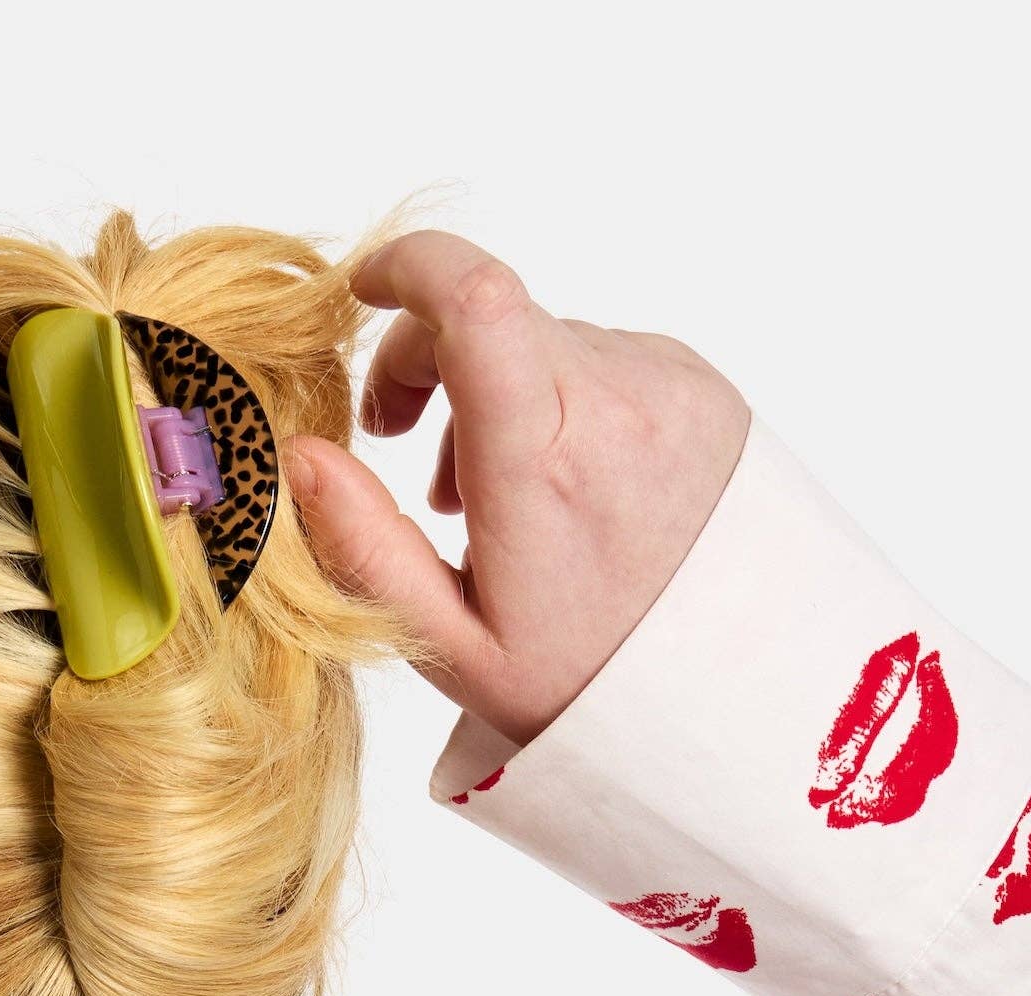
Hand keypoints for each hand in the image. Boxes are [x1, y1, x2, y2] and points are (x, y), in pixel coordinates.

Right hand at [288, 231, 749, 746]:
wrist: (731, 693)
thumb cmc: (581, 684)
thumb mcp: (449, 645)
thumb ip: (364, 548)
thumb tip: (299, 457)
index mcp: (545, 465)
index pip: (476, 298)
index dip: (407, 266)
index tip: (363, 288)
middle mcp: (618, 404)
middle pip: (493, 307)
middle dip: (423, 352)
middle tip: (394, 434)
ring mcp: (670, 387)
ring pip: (543, 339)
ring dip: (492, 390)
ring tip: (484, 495)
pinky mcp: (702, 387)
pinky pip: (600, 358)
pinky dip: (557, 400)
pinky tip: (557, 483)